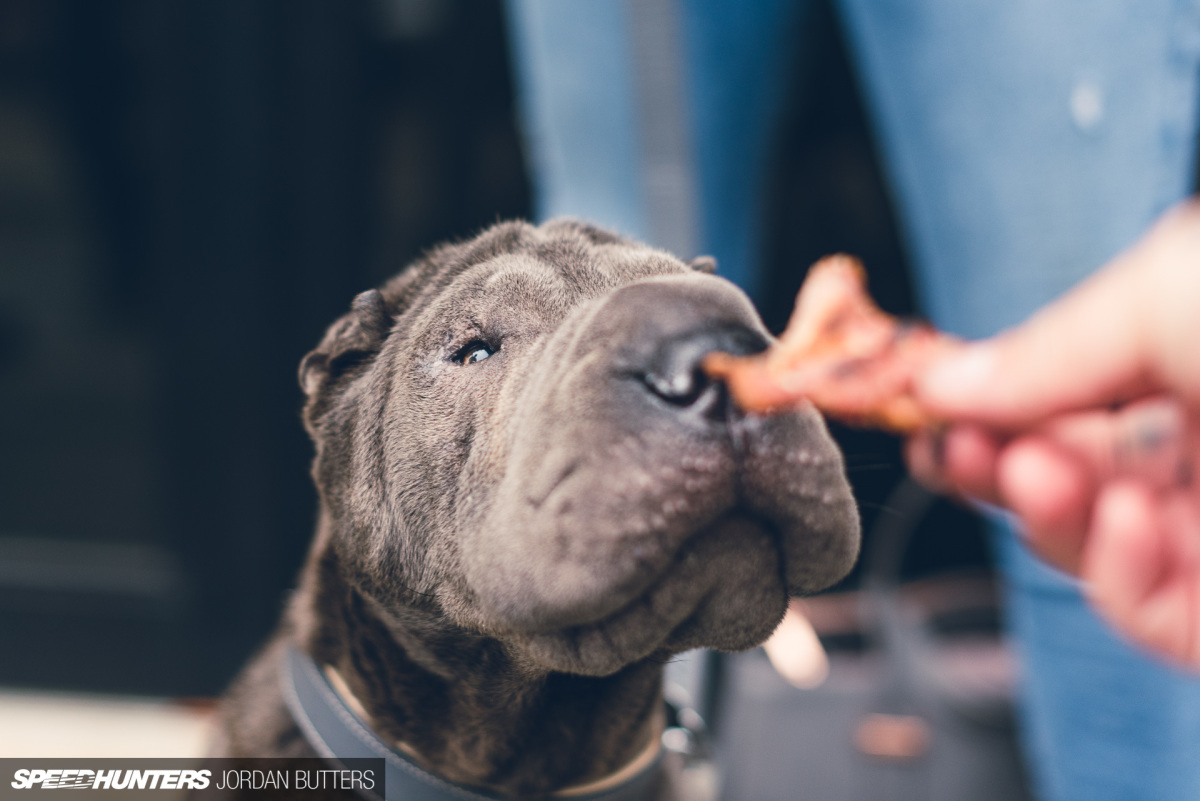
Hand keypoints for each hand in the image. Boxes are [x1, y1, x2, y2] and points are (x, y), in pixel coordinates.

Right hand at [906, 200, 1199, 668]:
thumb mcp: (1162, 295)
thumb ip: (1045, 350)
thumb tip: (946, 377)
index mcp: (1190, 360)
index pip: (1063, 402)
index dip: (985, 412)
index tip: (927, 414)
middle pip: (1064, 482)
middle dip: (999, 468)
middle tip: (959, 450)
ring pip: (1098, 554)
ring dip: (1052, 518)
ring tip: (1043, 471)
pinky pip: (1153, 614)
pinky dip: (1119, 576)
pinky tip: (1128, 521)